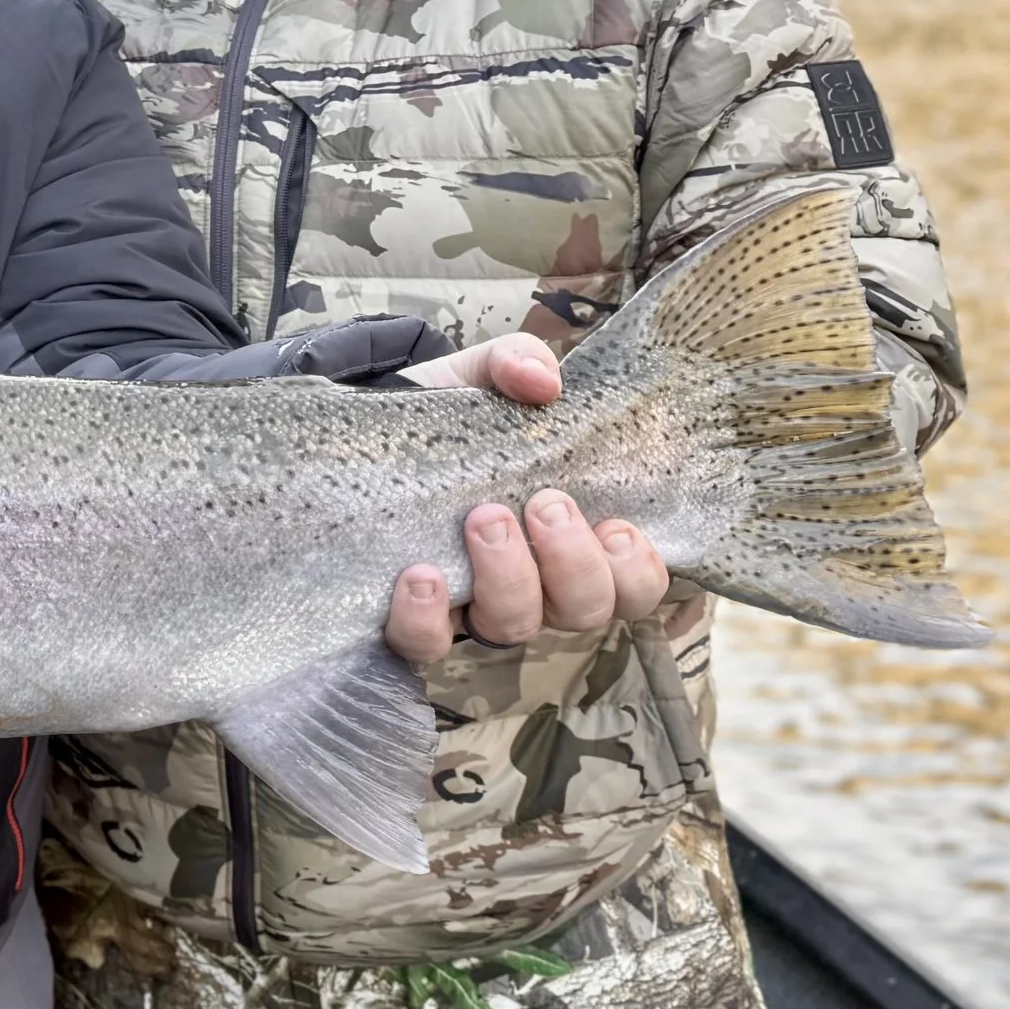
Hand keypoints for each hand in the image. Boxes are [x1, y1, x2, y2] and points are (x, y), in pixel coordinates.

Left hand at [381, 332, 670, 661]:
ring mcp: (473, 605)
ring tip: (483, 518)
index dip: (638, 571)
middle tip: (544, 506)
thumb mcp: (483, 376)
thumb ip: (518, 364)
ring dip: (508, 578)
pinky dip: (428, 618)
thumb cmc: (450, 415)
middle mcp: (534, 582)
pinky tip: (420, 575)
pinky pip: (427, 645)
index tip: (617, 526)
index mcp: (572, 536)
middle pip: (584, 611)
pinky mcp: (413, 618)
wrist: (371, 426)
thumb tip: (543, 381)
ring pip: (514, 629)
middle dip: (573, 564)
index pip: (633, 584)